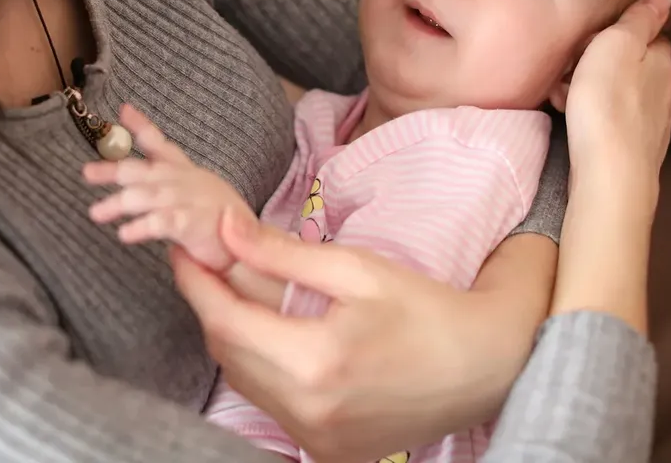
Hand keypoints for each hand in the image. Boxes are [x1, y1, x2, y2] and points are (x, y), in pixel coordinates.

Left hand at [83, 105, 251, 271]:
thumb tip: (129, 184)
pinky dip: (143, 226)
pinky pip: (164, 223)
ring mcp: (189, 200)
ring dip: (120, 203)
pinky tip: (125, 233)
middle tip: (87, 173)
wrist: (251, 244)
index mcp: (184, 172)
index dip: (141, 126)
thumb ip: (162, 186)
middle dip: (113, 170)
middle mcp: (185, 181)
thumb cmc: (217, 220)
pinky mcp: (194, 224)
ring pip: (147, 196)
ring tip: (96, 213)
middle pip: (144, 171)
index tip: (123, 110)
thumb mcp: (190, 193)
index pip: (160, 145)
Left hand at [171, 210, 518, 462]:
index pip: (225, 321)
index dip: (196, 283)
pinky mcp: (325, 449)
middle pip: (228, 353)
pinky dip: (263, 367)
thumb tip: (225, 229)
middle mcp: (308, 410)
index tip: (184, 250)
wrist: (485, 368)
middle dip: (213, 306)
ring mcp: (316, 437)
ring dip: (236, 337)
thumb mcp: (356, 269)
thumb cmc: (426, 310)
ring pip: (244, 380)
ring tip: (244, 294)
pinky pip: (271, 403)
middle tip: (212, 265)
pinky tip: (277, 336)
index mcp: (314, 361)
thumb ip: (282, 253)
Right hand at [556, 0, 670, 333]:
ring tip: (562, 97)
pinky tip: (574, 124)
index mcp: (661, 62)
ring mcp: (650, 125)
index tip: (591, 38)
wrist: (610, 176)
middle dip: (601, 64)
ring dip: (592, 92)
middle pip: (631, 66)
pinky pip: (611, 123)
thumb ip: (639, 19)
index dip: (618, 32)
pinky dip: (593, 118)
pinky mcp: (633, 151)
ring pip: (619, 96)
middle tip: (569, 69)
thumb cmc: (608, 106)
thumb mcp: (617, 45)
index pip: (647, 35)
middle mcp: (663, 92)